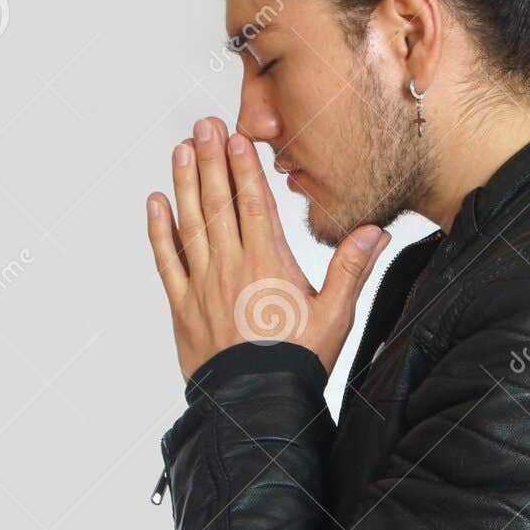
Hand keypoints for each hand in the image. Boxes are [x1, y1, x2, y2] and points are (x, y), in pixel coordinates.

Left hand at [146, 115, 392, 382]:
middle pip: (218, 202)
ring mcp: (202, 284)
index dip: (243, 166)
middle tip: (202, 125)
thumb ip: (352, 268)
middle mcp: (231, 266)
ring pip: (190, 223)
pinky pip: (166, 260)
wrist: (257, 404)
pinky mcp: (183, 305)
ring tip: (180, 149)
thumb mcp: (335, 315)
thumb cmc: (297, 362)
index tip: (235, 136)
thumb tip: (374, 231)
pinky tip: (155, 204)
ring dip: (184, 183)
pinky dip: (159, 230)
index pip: (253, 202)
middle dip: (210, 159)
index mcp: (268, 263)